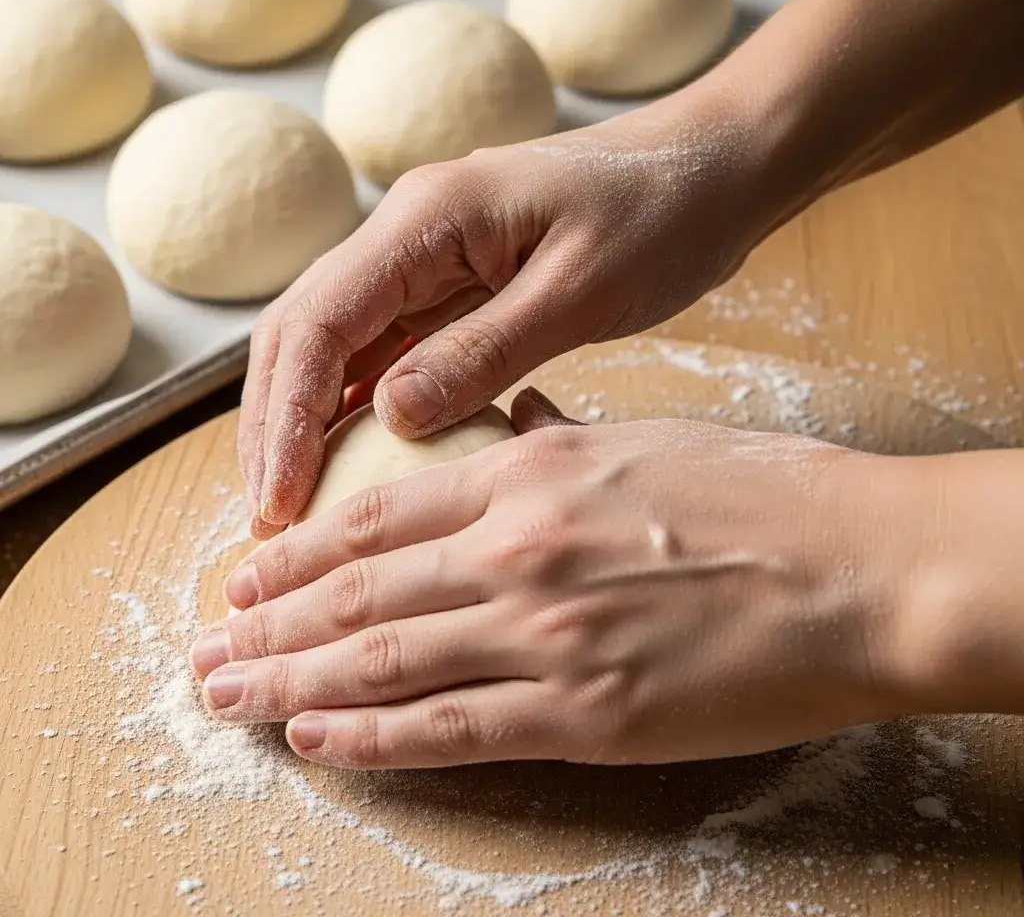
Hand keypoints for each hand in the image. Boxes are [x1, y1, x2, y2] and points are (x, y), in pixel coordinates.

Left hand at [194, 391, 922, 767]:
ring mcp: (543, 632)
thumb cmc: (763, 492)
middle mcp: (517, 547)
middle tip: (209, 644)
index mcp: (533, 471)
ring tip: (228, 694)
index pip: (379, 512)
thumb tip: (512, 433)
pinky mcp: (582, 711)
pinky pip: (448, 727)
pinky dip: (371, 738)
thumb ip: (560, 445)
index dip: (302, 550)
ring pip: (381, 661)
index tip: (251, 573)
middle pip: (358, 590)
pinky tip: (317, 740)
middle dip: (270, 623)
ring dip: (291, 683)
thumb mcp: (646, 438)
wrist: (857, 567)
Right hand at [238, 81, 768, 537]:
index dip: (285, 417)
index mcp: (427, 217)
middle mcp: (408, 233)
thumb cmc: (663, 214)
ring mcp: (427, 259)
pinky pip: (385, 350)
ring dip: (305, 421)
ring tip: (294, 507)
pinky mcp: (455, 287)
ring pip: (334, 345)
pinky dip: (358, 408)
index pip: (319, 320)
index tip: (277, 503)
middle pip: (303, 331)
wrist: (712, 168)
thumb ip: (484, 350)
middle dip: (275, 424)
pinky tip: (356, 462)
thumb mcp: (582, 289)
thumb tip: (389, 417)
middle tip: (270, 522)